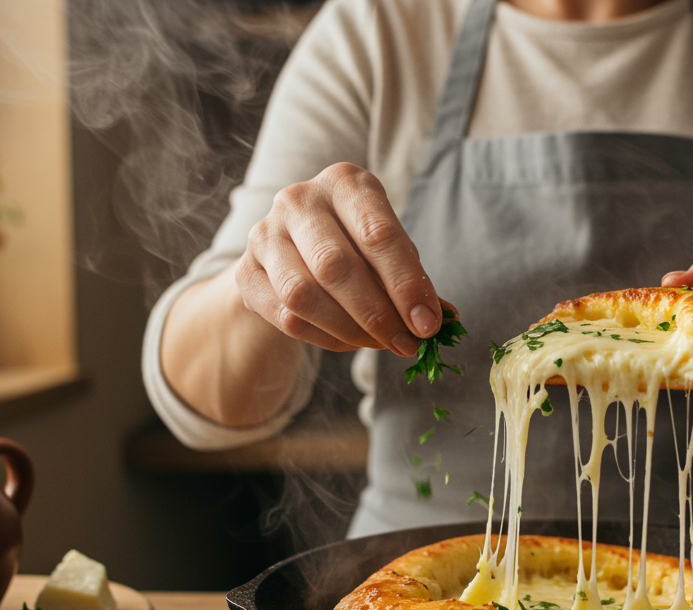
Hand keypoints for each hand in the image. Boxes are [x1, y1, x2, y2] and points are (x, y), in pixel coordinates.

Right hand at [235, 162, 450, 355]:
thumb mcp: (389, 249)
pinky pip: (286, 317)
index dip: (406, 285)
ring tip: (379, 343)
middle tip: (407, 343)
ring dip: (349, 329)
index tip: (428, 324)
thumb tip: (445, 320)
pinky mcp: (247, 271)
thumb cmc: (357, 243)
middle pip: (336, 266)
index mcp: (345, 182)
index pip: (378, 234)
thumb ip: (414, 281)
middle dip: (378, 314)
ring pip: (303, 295)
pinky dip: (326, 338)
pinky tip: (351, 340)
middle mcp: (299, 200)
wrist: (296, 246)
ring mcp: (265, 234)